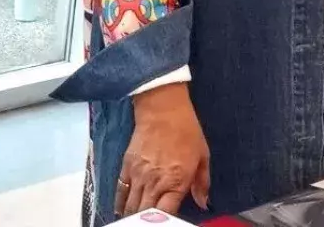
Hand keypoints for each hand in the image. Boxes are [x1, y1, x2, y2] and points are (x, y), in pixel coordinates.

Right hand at [115, 83, 209, 218]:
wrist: (162, 108)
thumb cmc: (186, 131)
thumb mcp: (203, 156)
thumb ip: (202, 183)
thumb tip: (203, 203)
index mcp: (175, 183)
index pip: (167, 214)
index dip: (166, 221)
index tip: (168, 221)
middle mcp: (154, 182)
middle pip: (145, 213)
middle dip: (147, 221)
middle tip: (151, 222)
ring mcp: (138, 174)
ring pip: (131, 205)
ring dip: (133, 215)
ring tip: (135, 220)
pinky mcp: (126, 165)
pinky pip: (120, 189)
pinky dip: (120, 202)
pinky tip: (121, 210)